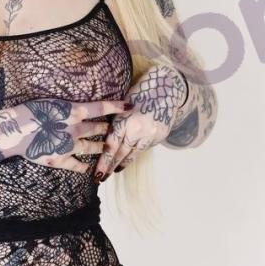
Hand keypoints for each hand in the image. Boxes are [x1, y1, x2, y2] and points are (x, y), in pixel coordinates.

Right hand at [13, 97, 135, 173]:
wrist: (14, 131)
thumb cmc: (29, 112)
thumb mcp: (51, 103)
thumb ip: (67, 108)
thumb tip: (77, 108)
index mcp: (73, 112)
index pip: (101, 108)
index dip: (116, 107)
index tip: (130, 107)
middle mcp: (75, 129)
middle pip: (97, 129)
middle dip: (106, 130)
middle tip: (113, 130)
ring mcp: (69, 146)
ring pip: (91, 147)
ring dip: (100, 147)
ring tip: (105, 148)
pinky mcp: (60, 160)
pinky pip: (77, 165)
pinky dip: (83, 166)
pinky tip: (88, 168)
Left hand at [92, 64, 187, 181]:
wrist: (167, 86)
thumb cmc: (140, 92)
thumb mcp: (122, 105)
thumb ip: (117, 123)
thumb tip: (107, 140)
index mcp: (125, 121)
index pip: (112, 146)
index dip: (104, 162)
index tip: (97, 174)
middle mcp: (138, 130)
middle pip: (122, 153)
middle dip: (111, 167)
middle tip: (102, 178)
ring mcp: (151, 134)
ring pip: (134, 153)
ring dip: (124, 163)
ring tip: (116, 171)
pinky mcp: (160, 135)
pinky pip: (145, 147)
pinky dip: (137, 151)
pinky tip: (130, 155)